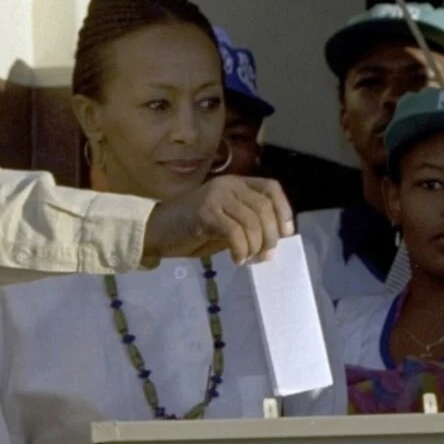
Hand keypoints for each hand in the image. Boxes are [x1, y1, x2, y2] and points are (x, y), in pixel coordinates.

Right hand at [142, 176, 294, 265]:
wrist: (157, 230)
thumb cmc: (192, 228)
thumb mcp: (226, 221)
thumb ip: (247, 224)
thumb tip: (274, 242)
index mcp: (236, 183)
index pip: (271, 188)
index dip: (284, 210)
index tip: (286, 233)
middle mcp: (228, 185)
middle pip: (264, 207)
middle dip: (270, 235)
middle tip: (265, 255)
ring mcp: (215, 197)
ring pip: (251, 221)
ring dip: (255, 246)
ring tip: (248, 258)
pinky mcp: (204, 213)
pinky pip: (234, 232)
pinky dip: (240, 249)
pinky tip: (236, 259)